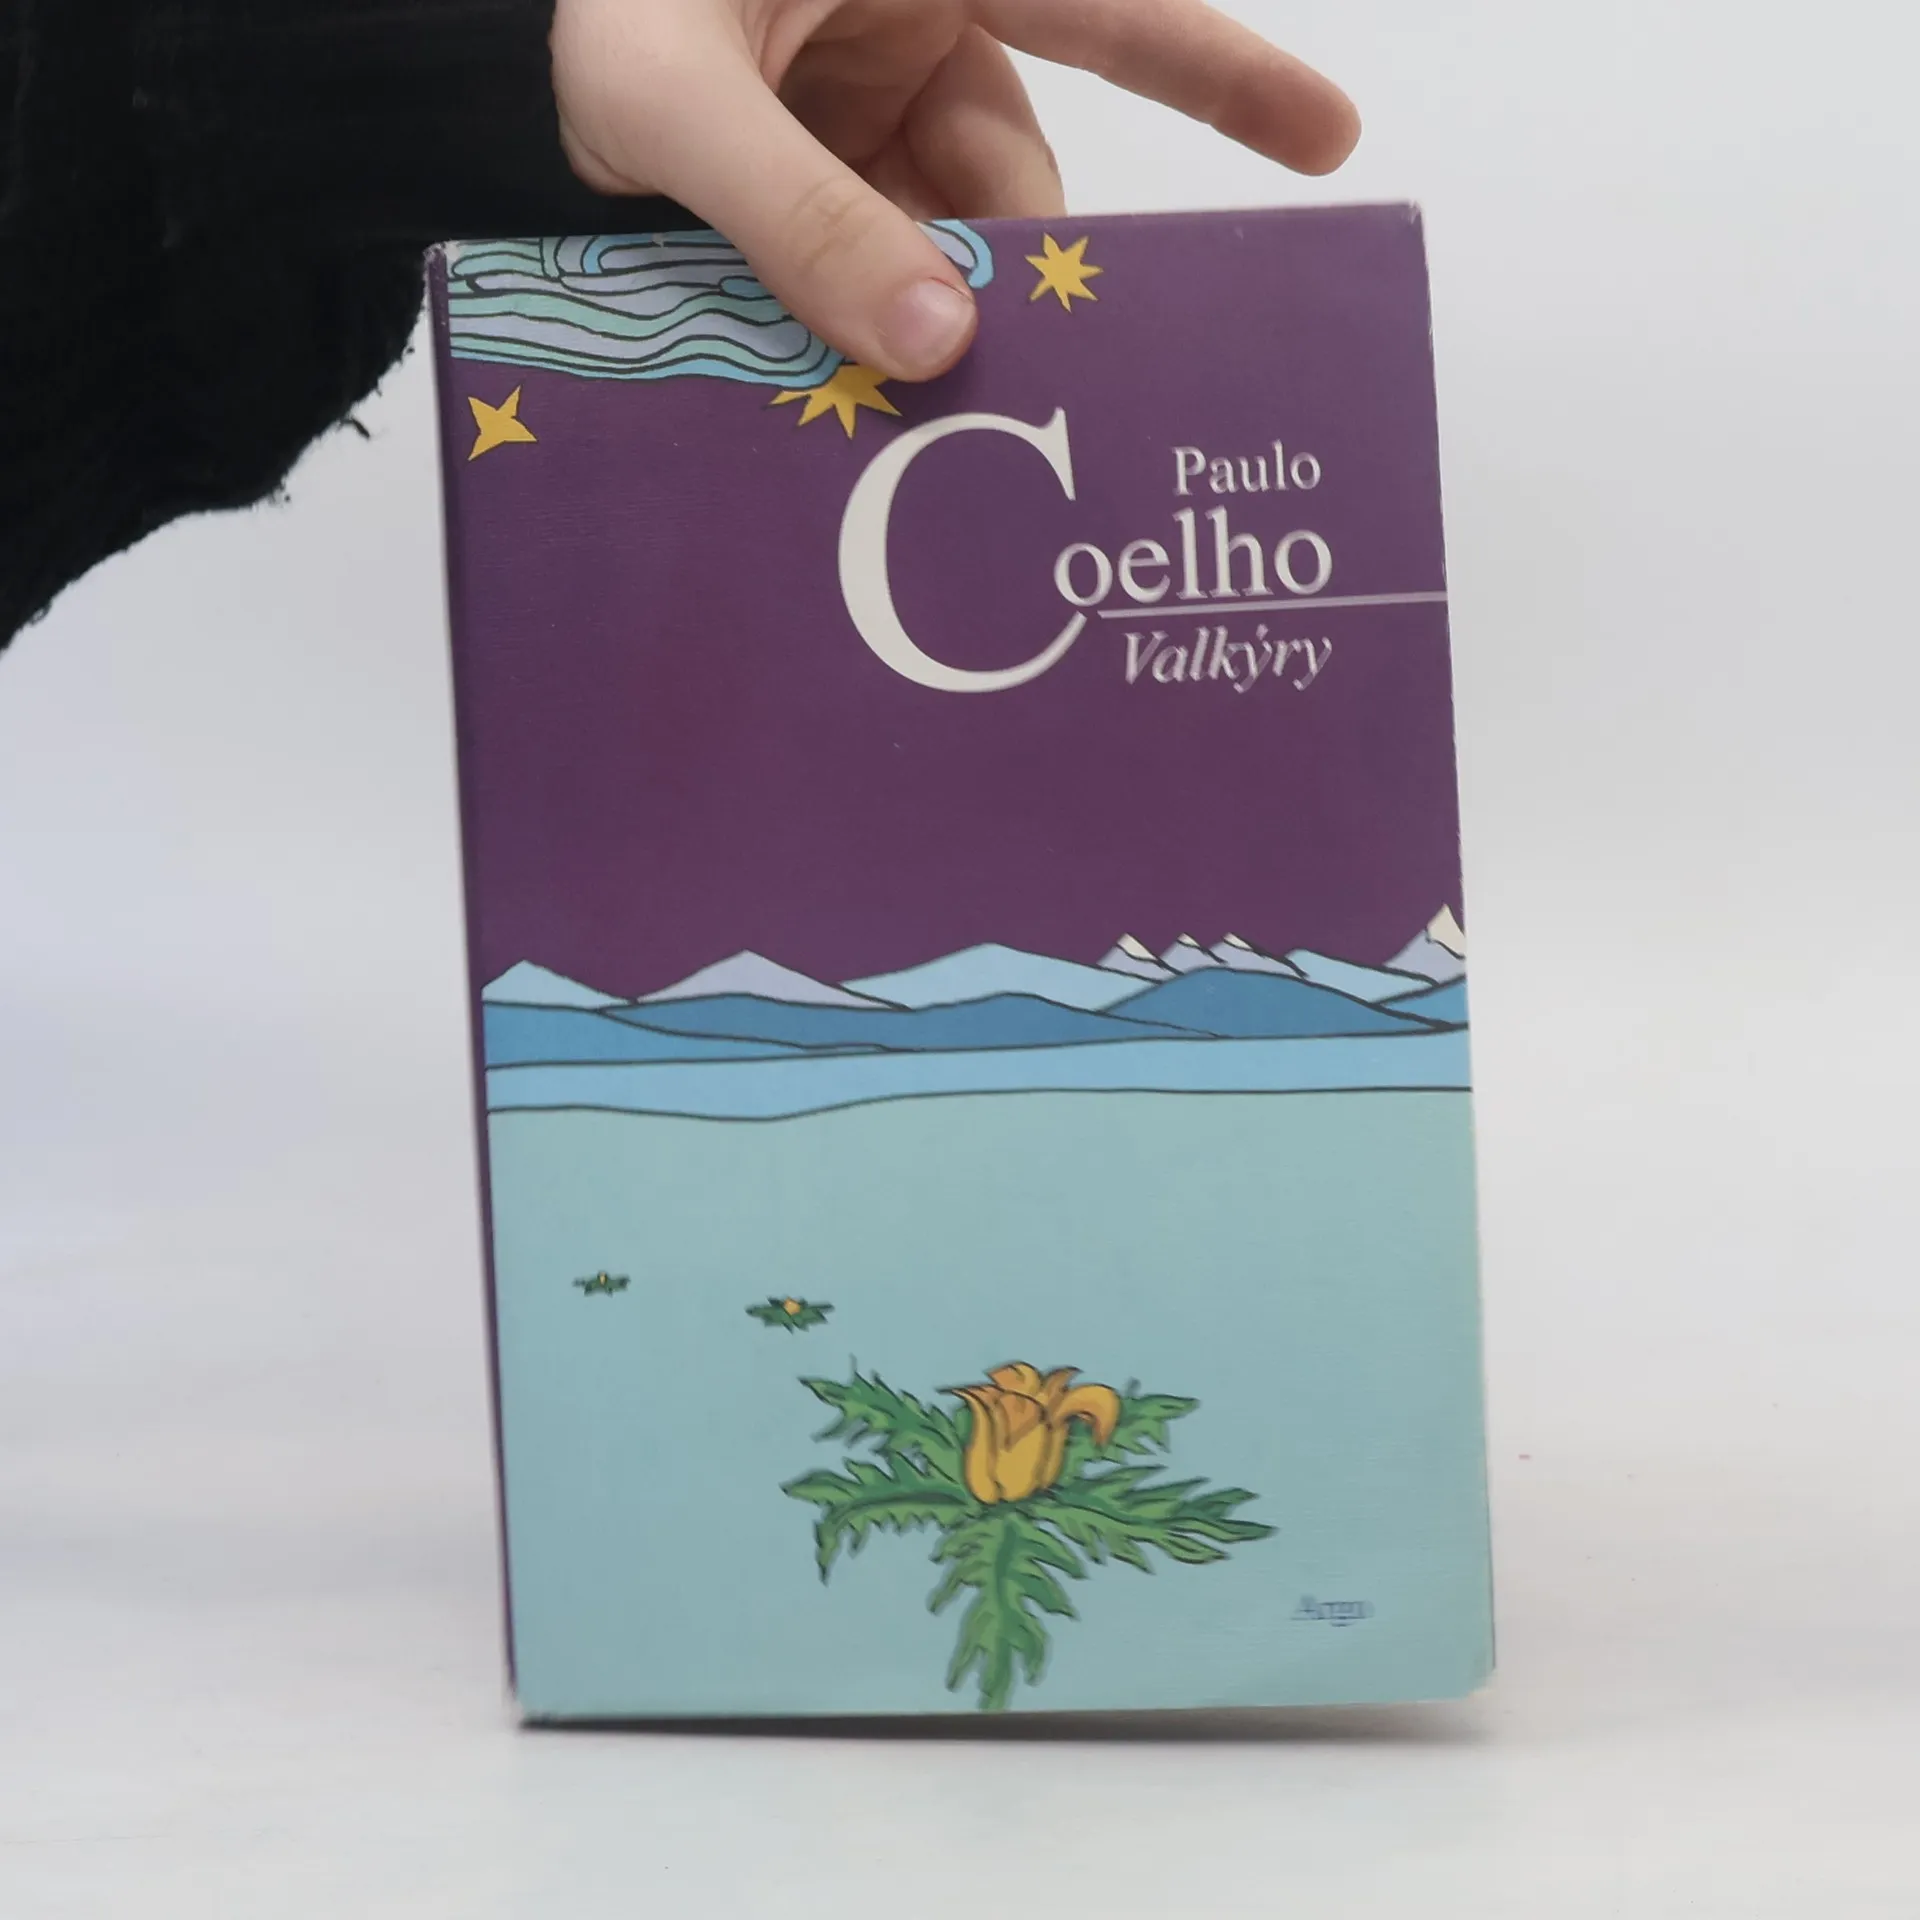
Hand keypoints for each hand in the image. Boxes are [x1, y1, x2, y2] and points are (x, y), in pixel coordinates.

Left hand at [550, 0, 1358, 380]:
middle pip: (1015, 167)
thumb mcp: (675, 98)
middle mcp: (908, 17)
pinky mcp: (817, 167)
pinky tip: (860, 392)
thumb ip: (797, 215)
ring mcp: (862, 99)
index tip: (1328, 142)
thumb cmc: (571, 7)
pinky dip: (869, 321)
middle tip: (1052, 395)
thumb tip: (933, 346)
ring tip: (919, 418)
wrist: (461, 62)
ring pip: (944, 232)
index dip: (1222, 72)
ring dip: (930, 320)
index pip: (1104, 5)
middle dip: (1021, 278)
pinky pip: (876, 253)